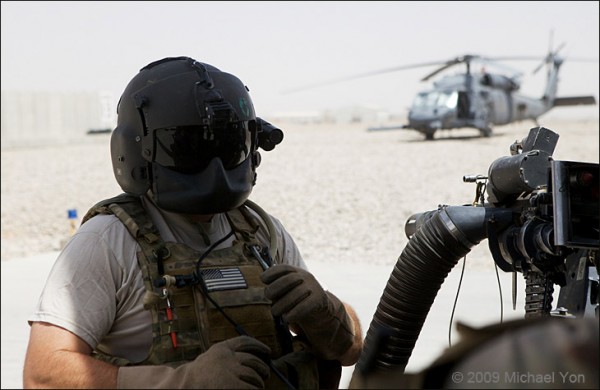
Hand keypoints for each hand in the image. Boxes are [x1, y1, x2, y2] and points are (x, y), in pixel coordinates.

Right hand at [118, 336, 270, 388]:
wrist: (181, 387)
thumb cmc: (195, 378)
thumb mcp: (210, 360)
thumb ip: (225, 358)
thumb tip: (247, 362)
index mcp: (221, 350)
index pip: (243, 342)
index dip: (258, 345)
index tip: (267, 350)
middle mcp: (228, 358)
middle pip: (253, 360)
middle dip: (262, 367)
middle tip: (265, 374)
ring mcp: (231, 372)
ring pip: (254, 375)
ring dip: (259, 382)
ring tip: (259, 386)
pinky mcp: (233, 386)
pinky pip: (251, 388)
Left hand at [260, 264, 328, 323]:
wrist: (322, 308)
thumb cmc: (298, 299)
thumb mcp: (289, 289)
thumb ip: (278, 288)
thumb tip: (267, 292)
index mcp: (297, 271)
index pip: (284, 268)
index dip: (271, 272)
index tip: (262, 279)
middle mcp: (306, 276)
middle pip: (288, 279)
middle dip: (275, 288)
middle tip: (268, 298)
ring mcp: (314, 287)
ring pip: (296, 293)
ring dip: (282, 304)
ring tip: (275, 312)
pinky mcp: (319, 299)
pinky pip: (305, 305)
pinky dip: (294, 313)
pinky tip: (287, 318)